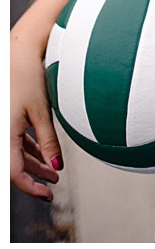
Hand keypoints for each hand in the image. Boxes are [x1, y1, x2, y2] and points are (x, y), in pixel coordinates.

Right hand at [10, 22, 62, 199]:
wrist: (19, 54)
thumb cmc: (30, 79)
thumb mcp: (42, 112)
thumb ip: (49, 140)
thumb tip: (56, 167)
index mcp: (4, 133)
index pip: (13, 172)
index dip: (30, 186)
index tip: (48, 195)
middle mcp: (0, 132)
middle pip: (13, 165)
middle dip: (32, 179)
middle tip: (52, 189)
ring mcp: (3, 125)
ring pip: (15, 154)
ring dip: (34, 165)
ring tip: (55, 174)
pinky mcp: (8, 119)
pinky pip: (16, 141)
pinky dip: (30, 150)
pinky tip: (47, 157)